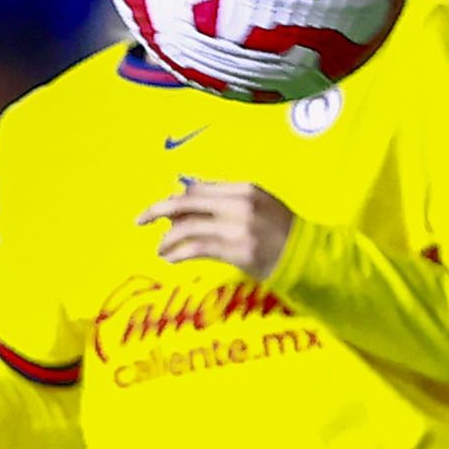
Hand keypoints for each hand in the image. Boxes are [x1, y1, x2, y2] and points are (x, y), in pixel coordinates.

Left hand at [138, 177, 297, 280]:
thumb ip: (225, 200)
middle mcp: (240, 204)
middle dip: (157, 211)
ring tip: (160, 249)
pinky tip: (171, 259)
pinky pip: (197, 249)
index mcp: (244, 189)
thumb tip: (185, 197)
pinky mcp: (238, 251)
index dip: (175, 199)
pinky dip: (178, 253)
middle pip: (186, 203)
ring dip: (167, 239)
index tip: (162, 211)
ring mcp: (239, 228)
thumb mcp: (258, 205)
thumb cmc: (281, 231)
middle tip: (139, 220)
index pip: (198, 189)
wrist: (309, 256)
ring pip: (188, 228)